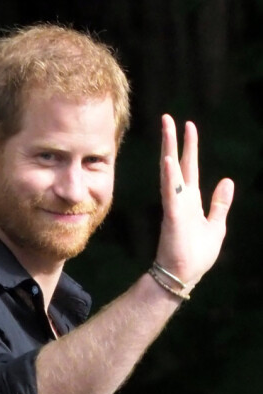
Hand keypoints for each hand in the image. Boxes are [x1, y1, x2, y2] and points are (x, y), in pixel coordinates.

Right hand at [154, 114, 233, 286]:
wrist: (183, 275)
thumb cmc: (197, 254)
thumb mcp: (216, 226)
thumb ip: (220, 203)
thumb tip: (227, 180)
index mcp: (191, 200)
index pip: (189, 168)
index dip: (188, 147)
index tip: (188, 126)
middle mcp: (180, 199)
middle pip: (176, 164)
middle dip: (173, 141)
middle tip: (168, 118)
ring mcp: (175, 206)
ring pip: (170, 173)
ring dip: (169, 150)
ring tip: (167, 129)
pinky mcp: (173, 216)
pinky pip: (171, 193)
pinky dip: (170, 177)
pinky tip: (169, 161)